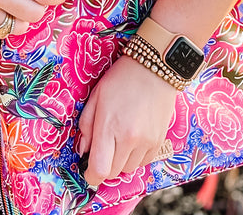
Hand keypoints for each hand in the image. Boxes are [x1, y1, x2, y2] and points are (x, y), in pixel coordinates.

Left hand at [77, 55, 178, 186]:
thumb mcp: (96, 96)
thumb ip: (86, 125)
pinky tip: (133, 138)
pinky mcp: (159, 142)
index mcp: (109, 126)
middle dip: (104, 165)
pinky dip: (135, 157)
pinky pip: (143, 163)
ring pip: (128, 169)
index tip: (88, 169)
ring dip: (120, 161)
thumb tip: (83, 150)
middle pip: (112, 172)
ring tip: (119, 138)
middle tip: (104, 147)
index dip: (91, 174)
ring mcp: (146, 142)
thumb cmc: (121, 79)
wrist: (155, 68)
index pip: (99, 169)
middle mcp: (129, 138)